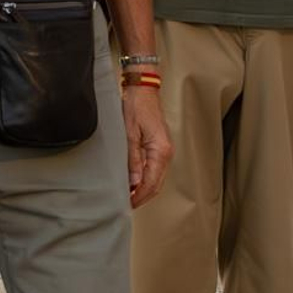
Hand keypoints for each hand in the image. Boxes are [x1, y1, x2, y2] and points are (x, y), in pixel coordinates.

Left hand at [121, 85, 171, 207]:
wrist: (142, 88)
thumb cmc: (136, 105)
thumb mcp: (129, 133)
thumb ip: (132, 159)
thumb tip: (132, 182)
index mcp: (160, 151)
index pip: (152, 183)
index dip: (139, 196)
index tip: (127, 204)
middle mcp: (166, 152)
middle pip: (157, 184)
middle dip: (142, 196)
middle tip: (126, 204)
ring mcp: (164, 150)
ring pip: (157, 178)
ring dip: (144, 189)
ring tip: (128, 195)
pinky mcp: (160, 146)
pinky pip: (155, 168)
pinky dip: (146, 178)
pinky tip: (134, 181)